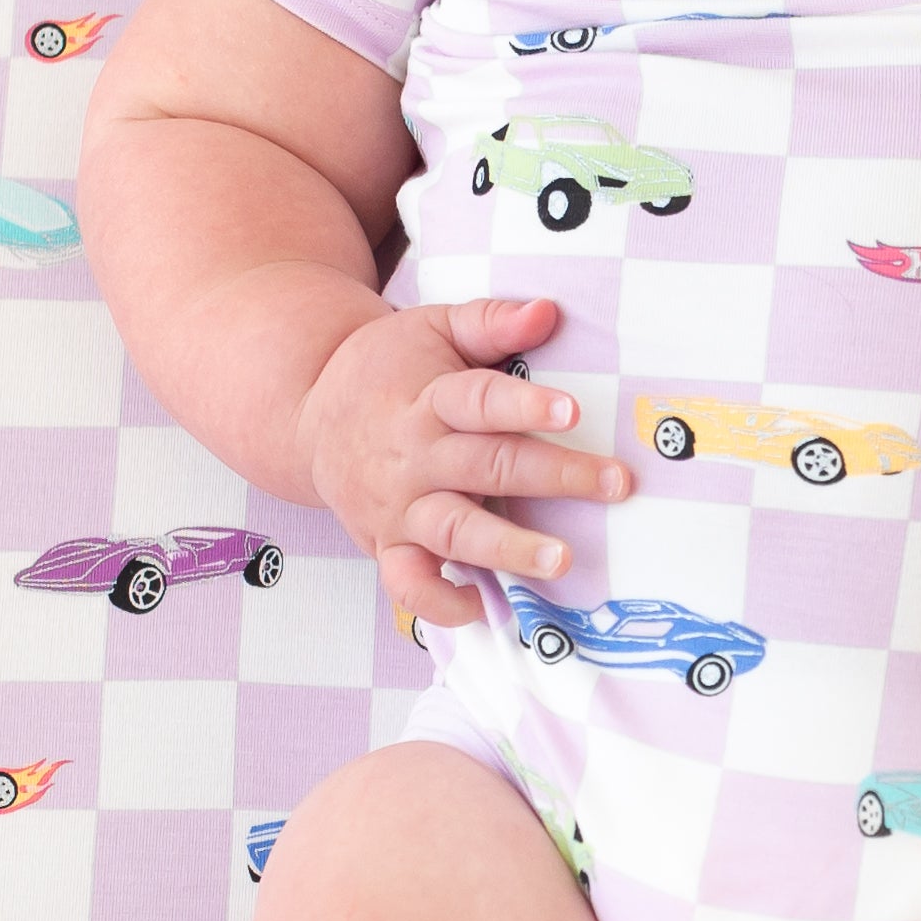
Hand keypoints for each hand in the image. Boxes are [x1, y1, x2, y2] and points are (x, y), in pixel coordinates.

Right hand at [296, 293, 625, 634]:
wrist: (306, 415)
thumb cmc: (386, 368)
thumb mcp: (432, 328)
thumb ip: (491, 321)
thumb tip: (549, 310)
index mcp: (427, 399)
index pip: (480, 401)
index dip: (525, 406)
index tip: (572, 412)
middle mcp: (414, 457)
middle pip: (487, 467)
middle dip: (553, 476)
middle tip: (614, 484)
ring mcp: (400, 506)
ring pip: (456, 531)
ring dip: (509, 548)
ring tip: (560, 560)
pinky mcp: (386, 544)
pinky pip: (408, 584)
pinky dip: (439, 604)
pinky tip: (481, 610)